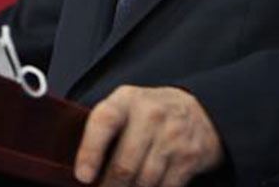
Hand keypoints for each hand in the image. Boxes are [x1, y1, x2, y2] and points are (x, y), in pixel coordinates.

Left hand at [74, 85, 223, 186]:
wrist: (198, 111)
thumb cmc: (149, 113)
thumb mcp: (125, 107)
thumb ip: (103, 129)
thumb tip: (80, 167)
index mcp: (126, 100)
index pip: (104, 121)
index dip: (90, 151)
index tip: (83, 176)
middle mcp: (151, 115)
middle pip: (124, 164)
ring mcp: (173, 136)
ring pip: (144, 181)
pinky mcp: (190, 156)